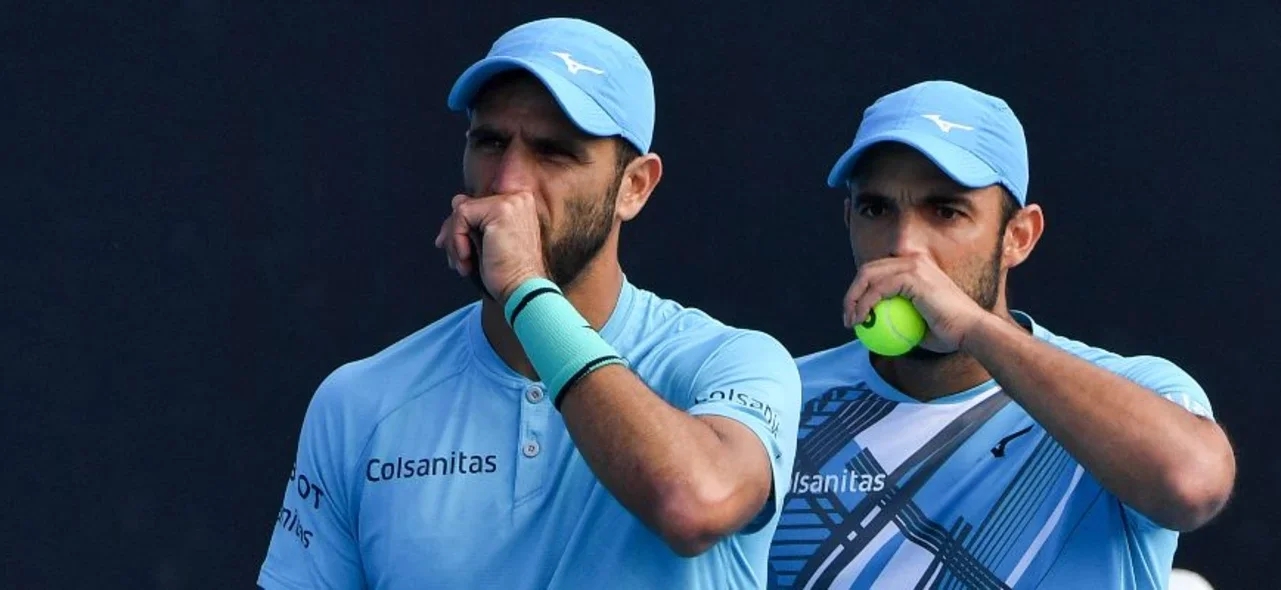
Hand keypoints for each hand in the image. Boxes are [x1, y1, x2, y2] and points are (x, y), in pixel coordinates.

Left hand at [434, 192, 547, 303]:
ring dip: (454, 241)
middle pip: (466, 205)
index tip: (458, 250)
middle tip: (454, 260)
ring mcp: (512, 201)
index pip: (477, 205)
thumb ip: (474, 220)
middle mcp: (519, 198)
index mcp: (519, 205)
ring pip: (461, 210)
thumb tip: (456, 199)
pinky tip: (467, 258)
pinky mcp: (501, 209)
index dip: (461, 227)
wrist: (522, 291)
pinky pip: (461, 215)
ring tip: (464, 265)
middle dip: (453, 234)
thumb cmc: (506, 274)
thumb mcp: (486, 242)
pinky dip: (457, 239)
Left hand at [842, 253, 990, 351]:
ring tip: (851, 322)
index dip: (861, 290)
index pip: (879, 271)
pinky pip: (878, 288)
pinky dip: (865, 304)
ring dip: (852, 299)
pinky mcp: (913, 276)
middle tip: (847, 318)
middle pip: (869, 269)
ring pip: (868, 275)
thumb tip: (876, 327)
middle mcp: (913, 260)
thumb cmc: (950, 333)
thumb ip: (899, 319)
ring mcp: (913, 265)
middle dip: (852, 293)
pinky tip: (860, 320)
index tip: (855, 314)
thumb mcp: (917, 325)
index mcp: (916, 267)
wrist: (971, 330)